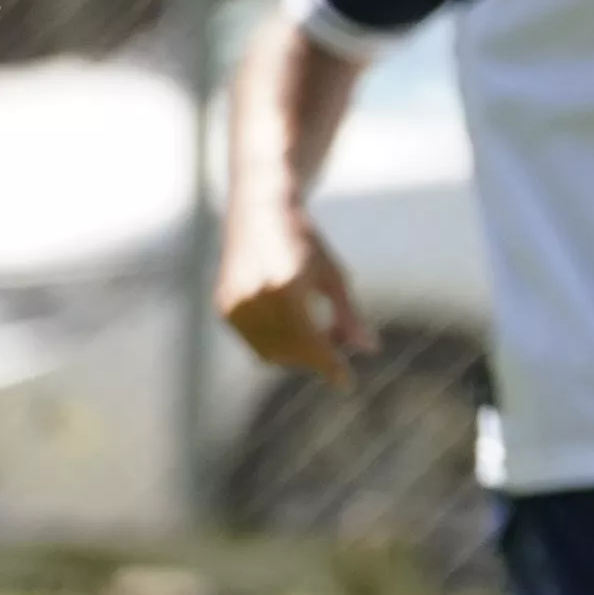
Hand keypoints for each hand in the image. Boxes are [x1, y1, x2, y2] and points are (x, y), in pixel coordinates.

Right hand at [217, 200, 366, 384]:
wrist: (259, 211)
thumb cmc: (304, 242)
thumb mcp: (334, 275)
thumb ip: (349, 315)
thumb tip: (370, 349)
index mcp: (285, 288)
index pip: (310, 343)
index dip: (329, 367)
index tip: (346, 383)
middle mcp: (255, 298)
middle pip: (290, 352)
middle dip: (316, 358)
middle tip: (338, 345)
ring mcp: (234, 303)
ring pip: (268, 352)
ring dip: (296, 354)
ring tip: (318, 332)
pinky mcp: (223, 305)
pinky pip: (253, 341)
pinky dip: (275, 343)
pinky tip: (294, 326)